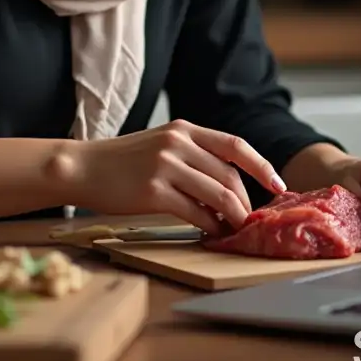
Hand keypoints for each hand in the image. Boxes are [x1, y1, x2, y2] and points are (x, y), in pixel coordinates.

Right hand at [68, 119, 285, 235]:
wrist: (82, 167)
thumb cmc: (123, 161)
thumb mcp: (161, 144)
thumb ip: (193, 156)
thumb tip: (228, 187)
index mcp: (184, 128)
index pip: (235, 144)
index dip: (261, 165)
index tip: (278, 184)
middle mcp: (178, 142)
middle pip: (229, 174)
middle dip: (245, 200)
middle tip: (249, 218)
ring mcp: (166, 165)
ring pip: (217, 193)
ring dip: (233, 215)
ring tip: (234, 228)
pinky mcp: (154, 191)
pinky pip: (194, 211)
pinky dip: (209, 225)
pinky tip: (211, 232)